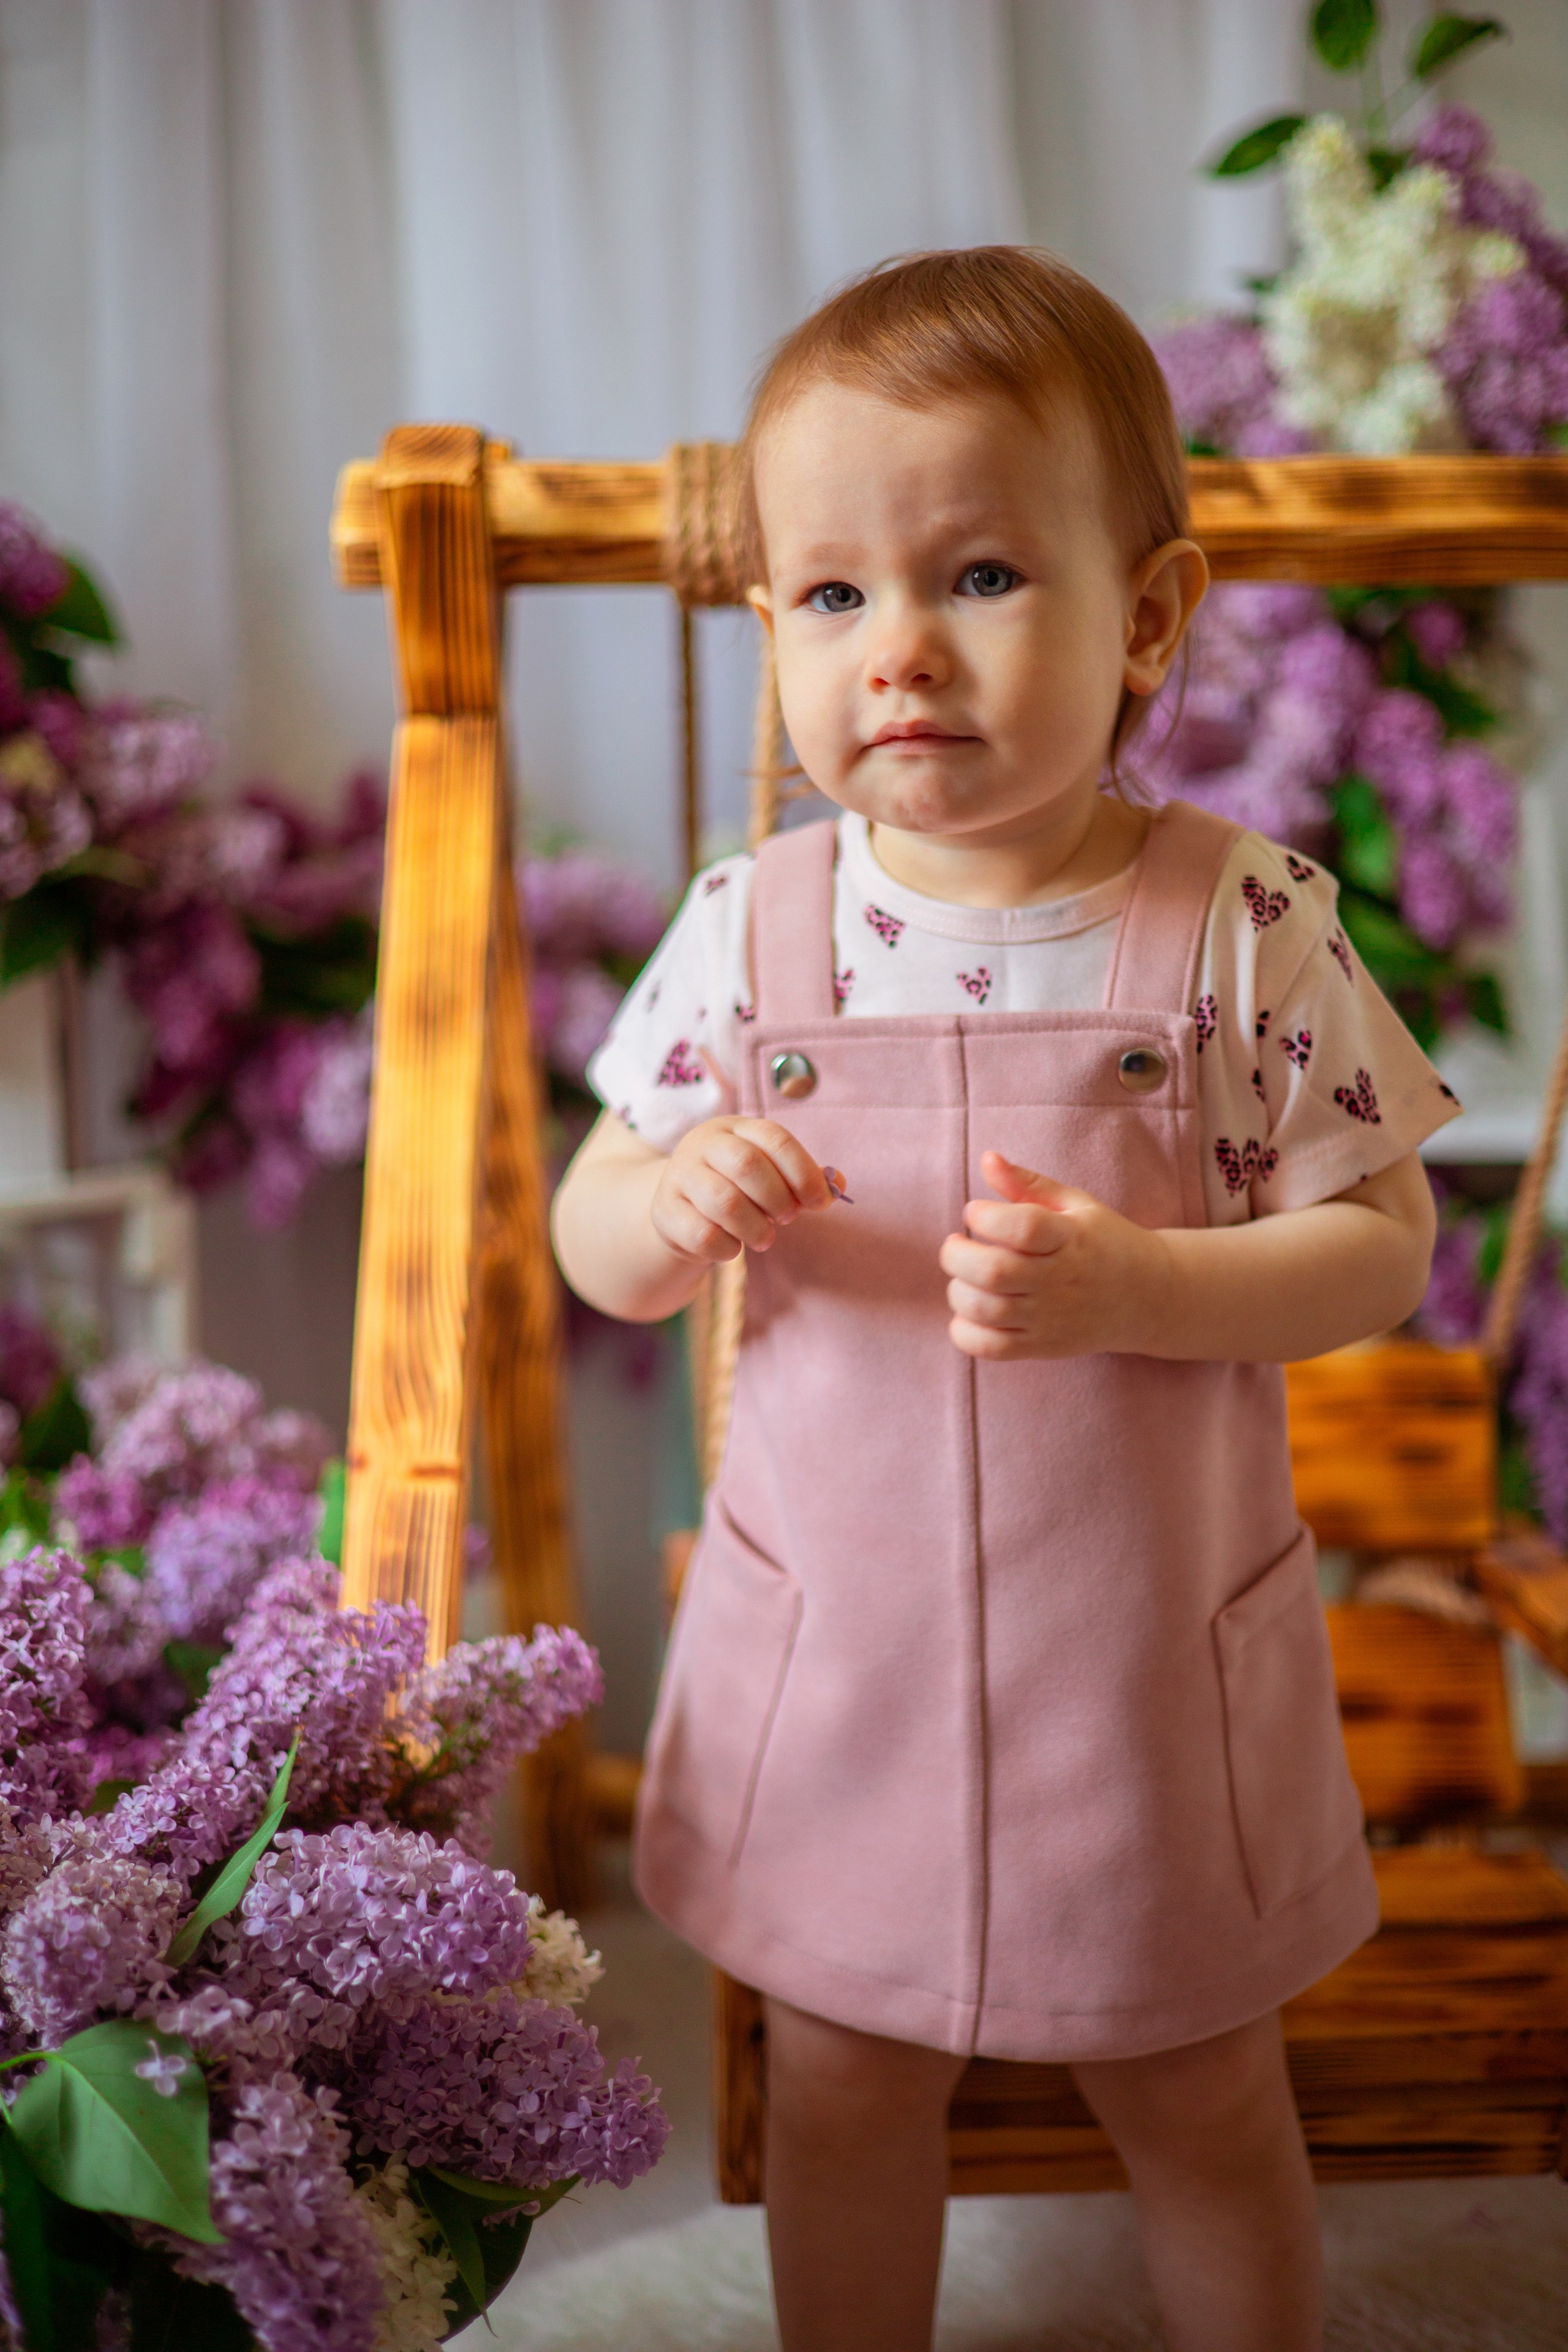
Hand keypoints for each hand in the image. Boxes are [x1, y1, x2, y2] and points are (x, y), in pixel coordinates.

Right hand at [651, 1116, 831, 1267]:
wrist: (681, 1213)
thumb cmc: (738, 1191)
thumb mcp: (771, 1177)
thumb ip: (805, 1180)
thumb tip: (837, 1185)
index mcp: (735, 1128)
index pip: (774, 1138)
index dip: (803, 1171)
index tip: (819, 1202)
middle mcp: (702, 1144)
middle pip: (747, 1165)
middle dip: (777, 1198)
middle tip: (787, 1218)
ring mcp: (678, 1176)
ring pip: (725, 1203)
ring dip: (756, 1228)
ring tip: (765, 1238)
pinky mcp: (664, 1211)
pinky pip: (703, 1234)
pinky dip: (728, 1248)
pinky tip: (733, 1247)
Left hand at [938, 1150, 1171, 1359]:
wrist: (1146, 1296)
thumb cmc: (1103, 1242)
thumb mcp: (1076, 1204)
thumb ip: (1029, 1183)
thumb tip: (987, 1158)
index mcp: (1070, 1238)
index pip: (1023, 1227)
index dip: (986, 1216)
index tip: (976, 1211)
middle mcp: (1059, 1280)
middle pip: (995, 1272)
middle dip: (957, 1255)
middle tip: (957, 1243)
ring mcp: (1050, 1318)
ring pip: (986, 1310)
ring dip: (958, 1290)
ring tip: (964, 1275)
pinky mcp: (1041, 1346)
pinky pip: (990, 1348)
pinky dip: (964, 1331)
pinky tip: (969, 1310)